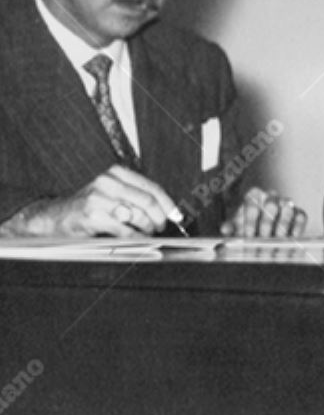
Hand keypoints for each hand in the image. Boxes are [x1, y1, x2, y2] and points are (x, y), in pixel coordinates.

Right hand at [3, 166, 177, 236]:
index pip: (151, 187)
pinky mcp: (92, 216)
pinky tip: (138, 241)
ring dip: (148, 229)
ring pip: (137, 215)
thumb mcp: (112, 193)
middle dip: (159, 218)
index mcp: (116, 173)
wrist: (55, 217)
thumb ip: (136, 196)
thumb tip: (168, 211)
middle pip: (147, 201)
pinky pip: (124, 230)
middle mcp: (107, 182)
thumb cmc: (89, 206)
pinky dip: (136, 237)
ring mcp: (99, 198)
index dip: (168, 204)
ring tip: (147, 233)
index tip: (177, 216)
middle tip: (160, 228)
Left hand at [223, 187, 307, 237]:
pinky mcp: (299, 213)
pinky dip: (297, 227)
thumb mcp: (236, 227)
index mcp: (253, 196)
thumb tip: (225, 228)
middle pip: (271, 204)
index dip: (250, 220)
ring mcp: (286, 203)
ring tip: (276, 240)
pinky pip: (301, 216)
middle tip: (263, 238)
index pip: (252, 202)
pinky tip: (290, 239)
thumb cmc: (247, 227)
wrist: (263, 232)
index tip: (248, 235)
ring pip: (287, 208)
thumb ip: (230, 226)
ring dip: (281, 226)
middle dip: (266, 223)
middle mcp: (270, 196)